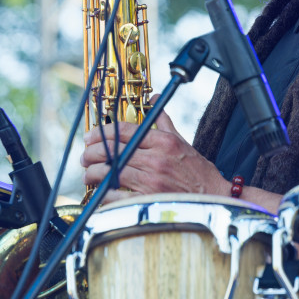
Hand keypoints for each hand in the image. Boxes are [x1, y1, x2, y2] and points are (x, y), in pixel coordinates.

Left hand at [80, 105, 228, 201]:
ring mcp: (151, 181)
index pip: (125, 131)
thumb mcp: (182, 140)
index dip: (102, 132)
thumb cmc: (198, 171)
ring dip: (94, 173)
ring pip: (111, 173)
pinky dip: (105, 196)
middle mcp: (155, 159)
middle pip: (114, 151)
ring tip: (88, 174)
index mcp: (163, 142)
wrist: (214, 196)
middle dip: (92, 153)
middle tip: (84, 156)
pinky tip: (99, 194)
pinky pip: (118, 197)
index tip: (90, 136)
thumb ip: (164, 120)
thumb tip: (153, 99)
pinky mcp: (149, 200)